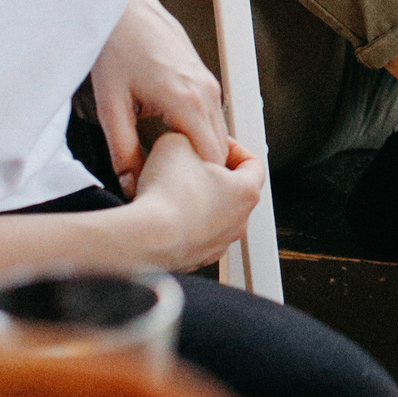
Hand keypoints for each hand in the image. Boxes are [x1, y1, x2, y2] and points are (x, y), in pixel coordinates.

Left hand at [90, 0, 227, 194]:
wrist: (124, 8)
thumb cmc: (117, 48)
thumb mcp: (111, 105)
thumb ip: (123, 150)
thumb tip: (130, 183)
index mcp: (188, 101)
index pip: (211, 159)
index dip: (196, 183)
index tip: (173, 194)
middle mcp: (207, 93)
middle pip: (221, 151)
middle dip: (202, 174)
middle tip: (172, 189)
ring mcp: (209, 84)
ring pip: (219, 134)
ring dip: (201, 155)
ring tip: (171, 170)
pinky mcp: (204, 78)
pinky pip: (212, 118)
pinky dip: (200, 136)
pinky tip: (172, 143)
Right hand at [123, 132, 264, 270]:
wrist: (144, 238)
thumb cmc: (166, 195)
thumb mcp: (177, 142)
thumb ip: (189, 137)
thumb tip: (184, 140)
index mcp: (246, 192)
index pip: (253, 163)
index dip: (234, 148)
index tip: (215, 143)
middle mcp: (238, 222)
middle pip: (232, 190)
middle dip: (212, 175)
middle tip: (189, 165)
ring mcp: (218, 244)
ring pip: (213, 215)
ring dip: (196, 201)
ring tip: (170, 190)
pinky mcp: (196, 259)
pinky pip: (193, 236)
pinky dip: (181, 224)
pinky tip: (161, 214)